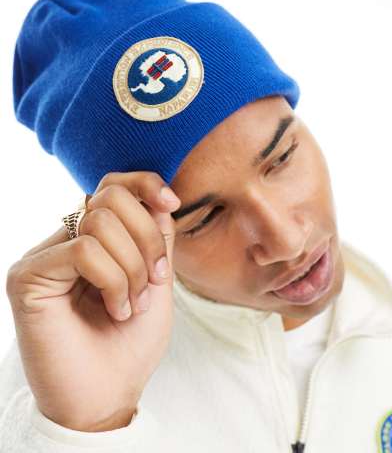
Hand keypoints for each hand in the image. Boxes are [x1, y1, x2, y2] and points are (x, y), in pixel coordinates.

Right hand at [5, 171, 180, 431]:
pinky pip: (83, 250)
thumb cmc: (130, 345)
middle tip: (153, 282)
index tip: (172, 204)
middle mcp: (65, 241)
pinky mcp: (28, 277)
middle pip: (110, 196)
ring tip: (131, 305)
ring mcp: (44, 257)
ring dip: (132, 267)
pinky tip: (116, 309)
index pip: (112, 185)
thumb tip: (159, 199)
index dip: (145, 184)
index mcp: (94, 238)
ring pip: (100, 221)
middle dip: (146, 237)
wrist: (107, 398)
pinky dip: (113, 279)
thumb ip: (155, 237)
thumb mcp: (156, 280)